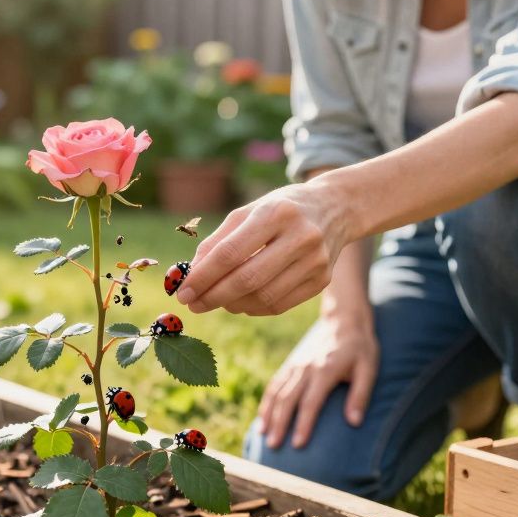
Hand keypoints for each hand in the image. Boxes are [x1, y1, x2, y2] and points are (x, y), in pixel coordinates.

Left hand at [175, 181, 350, 315]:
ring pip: (263, 297)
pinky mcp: (322, 281)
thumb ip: (217, 241)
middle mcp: (300, 236)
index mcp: (276, 212)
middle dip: (213, 296)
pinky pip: (279, 305)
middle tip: (193, 304)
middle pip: (247, 279)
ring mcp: (315, 261)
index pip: (230, 253)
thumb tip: (190, 275)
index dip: (203, 277)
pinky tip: (239, 302)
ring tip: (216, 300)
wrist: (335, 208)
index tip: (182, 292)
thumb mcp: (248, 212)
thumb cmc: (281, 209)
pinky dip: (252, 308)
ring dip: (232, 305)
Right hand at [258, 312, 378, 448]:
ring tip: (263, 436)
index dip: (304, 424)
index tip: (298, 444)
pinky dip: (267, 402)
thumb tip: (354, 422)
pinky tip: (263, 418)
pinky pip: (275, 384)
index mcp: (325, 370)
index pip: (311, 402)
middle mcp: (306, 368)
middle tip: (274, 447)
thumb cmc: (360, 347)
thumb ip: (360, 395)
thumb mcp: (368, 368)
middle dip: (280, 424)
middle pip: (288, 400)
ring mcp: (296, 365)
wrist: (343, 319)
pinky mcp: (291, 363)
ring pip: (277, 392)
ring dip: (269, 415)